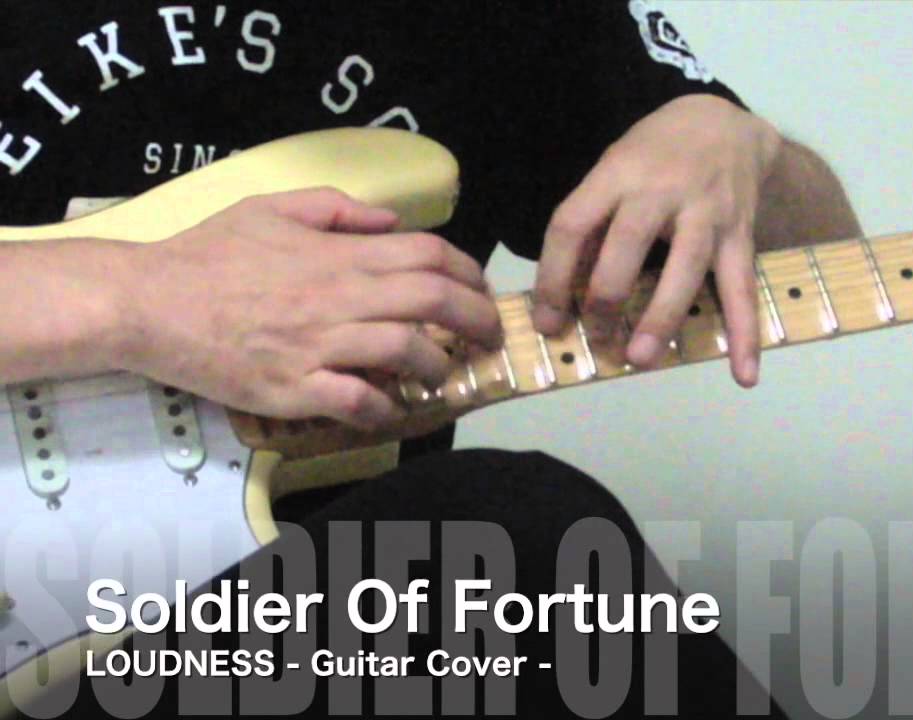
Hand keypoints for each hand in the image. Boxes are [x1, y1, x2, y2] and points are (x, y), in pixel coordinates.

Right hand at [114, 188, 502, 429]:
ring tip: (441, 376)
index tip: (481, 291)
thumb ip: (337, 210)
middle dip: (477, 320)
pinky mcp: (292, 388)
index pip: (428, 256)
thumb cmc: (209, 253)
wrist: (147, 302)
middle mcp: (338, 297)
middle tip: (488, 338)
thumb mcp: (273, 208)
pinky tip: (390, 408)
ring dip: (436, 367)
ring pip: (405, 351)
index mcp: (339, 254)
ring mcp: (318, 345)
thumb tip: (392, 221)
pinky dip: (383, 407)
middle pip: (433, 301)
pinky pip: (356, 400)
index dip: (469, 273)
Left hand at [531, 94, 781, 387]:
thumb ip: (592, 221)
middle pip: (626, 245)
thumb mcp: (614, 168)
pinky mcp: (740, 233)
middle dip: (606, 300)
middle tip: (596, 340)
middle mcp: (661, 189)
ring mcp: (706, 211)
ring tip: (641, 360)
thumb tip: (562, 293)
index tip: (547, 321)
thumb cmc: (655, 155)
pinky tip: (744, 373)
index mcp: (617, 172)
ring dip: (662, 318)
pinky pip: (741, 286)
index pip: (572, 224)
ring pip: (684, 268)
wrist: (726, 124)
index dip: (553, 276)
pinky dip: (746, 332)